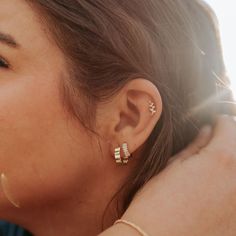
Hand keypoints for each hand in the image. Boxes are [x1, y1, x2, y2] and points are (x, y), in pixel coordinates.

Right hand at [120, 115, 235, 235]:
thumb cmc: (157, 201)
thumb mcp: (173, 166)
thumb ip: (195, 146)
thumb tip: (207, 132)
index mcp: (221, 159)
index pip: (228, 126)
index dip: (219, 122)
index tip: (213, 123)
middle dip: (228, 140)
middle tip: (213, 142)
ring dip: (229, 163)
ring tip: (211, 167)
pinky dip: (229, 186)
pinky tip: (213, 190)